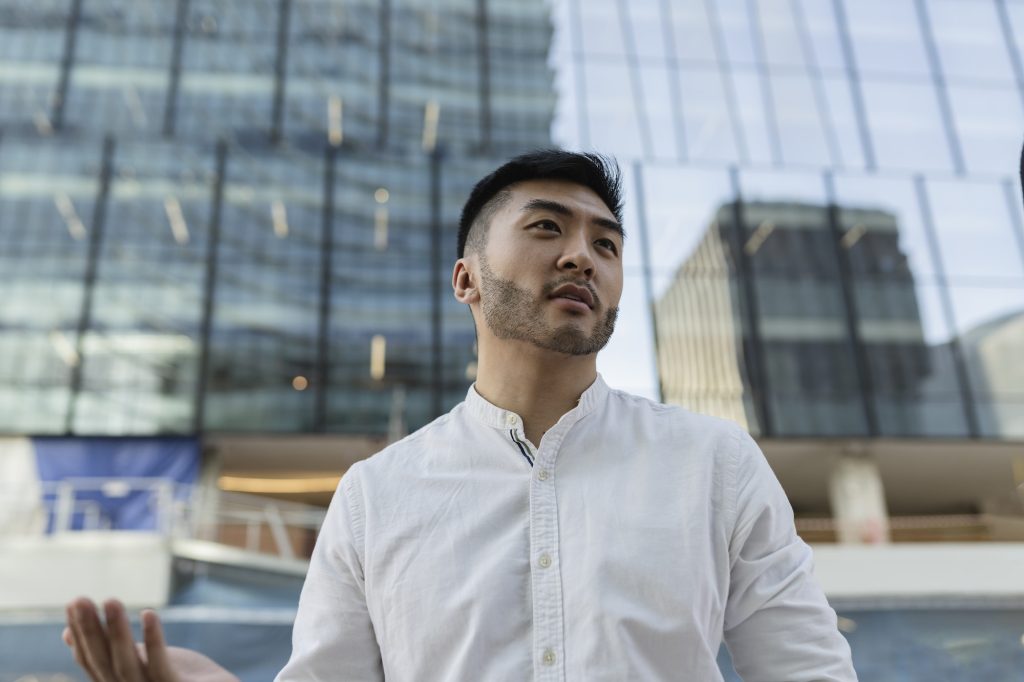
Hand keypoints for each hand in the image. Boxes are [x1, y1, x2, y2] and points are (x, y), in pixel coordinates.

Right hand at [64, 597, 239, 681]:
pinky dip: (153, 640)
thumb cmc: (180, 677)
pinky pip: (161, 666)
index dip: (81, 635)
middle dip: (91, 631)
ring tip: (109, 600)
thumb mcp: (141, 660)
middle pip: (106, 663)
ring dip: (117, 632)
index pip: (94, 661)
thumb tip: (66, 634)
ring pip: (128, 664)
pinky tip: (148, 613)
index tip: (73, 603)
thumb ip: (112, 650)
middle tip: (79, 599)